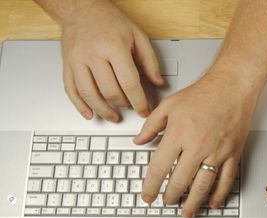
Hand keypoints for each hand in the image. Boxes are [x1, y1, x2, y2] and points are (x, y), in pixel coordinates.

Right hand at [60, 0, 163, 121]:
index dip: (139, 101)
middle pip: (110, 91)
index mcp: (113, 47)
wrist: (80, 7)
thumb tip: (159, 82)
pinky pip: (71, 90)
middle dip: (123, 105)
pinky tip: (89, 113)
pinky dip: (80, 105)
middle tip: (130, 109)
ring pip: (89, 94)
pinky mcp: (66, 64)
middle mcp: (93, 54)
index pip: (129, 83)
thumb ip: (150, 61)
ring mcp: (77, 60)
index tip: (144, 110)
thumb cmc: (109, 20)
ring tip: (113, 116)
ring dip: (103, 110)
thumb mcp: (137, 36)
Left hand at [134, 71, 256, 217]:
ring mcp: (217, 151)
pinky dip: (219, 194)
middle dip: (171, 197)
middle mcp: (197, 145)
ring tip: (186, 212)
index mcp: (179, 134)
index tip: (147, 195)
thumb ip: (151, 125)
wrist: (232, 86)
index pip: (159, 167)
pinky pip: (226, 179)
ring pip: (203, 185)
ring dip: (193, 202)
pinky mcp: (233, 153)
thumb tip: (138, 140)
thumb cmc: (203, 93)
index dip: (151, 186)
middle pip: (180, 181)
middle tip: (166, 203)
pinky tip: (213, 202)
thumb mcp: (169, 105)